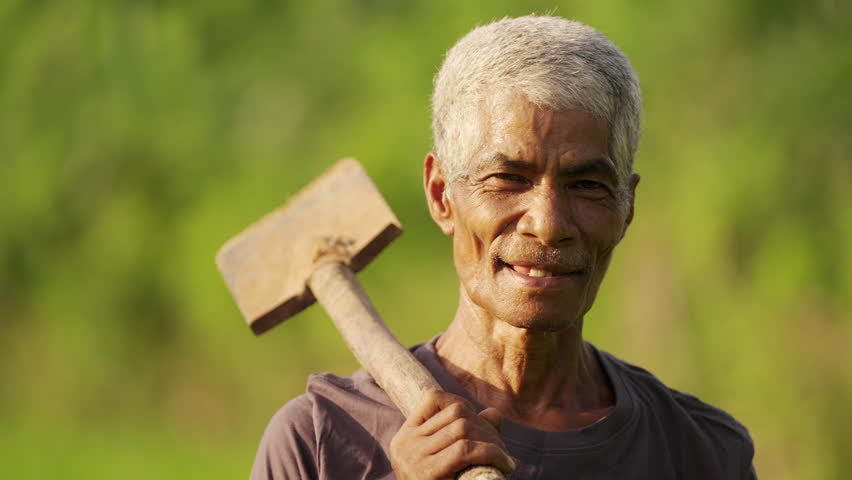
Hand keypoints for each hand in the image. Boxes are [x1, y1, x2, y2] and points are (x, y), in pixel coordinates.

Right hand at [389, 389, 515, 478]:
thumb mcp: (449, 461)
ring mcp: (412, 457)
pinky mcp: (427, 472)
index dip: (462, 405)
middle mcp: (404, 443)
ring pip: (463, 427)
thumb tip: (494, 414)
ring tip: (504, 458)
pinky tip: (505, 464)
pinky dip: (492, 452)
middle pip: (455, 413)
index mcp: (405, 437)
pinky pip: (466, 449)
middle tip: (500, 449)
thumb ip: (468, 435)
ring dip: (492, 440)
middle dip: (485, 426)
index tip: (479, 428)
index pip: (433, 398)